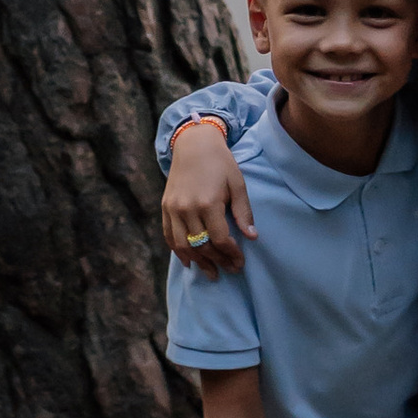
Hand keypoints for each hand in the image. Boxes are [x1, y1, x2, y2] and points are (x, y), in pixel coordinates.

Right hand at [162, 117, 254, 276]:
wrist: (194, 144)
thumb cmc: (220, 163)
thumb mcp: (237, 184)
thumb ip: (243, 212)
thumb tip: (252, 237)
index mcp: (208, 202)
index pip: (219, 239)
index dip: (230, 254)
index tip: (240, 261)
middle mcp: (187, 208)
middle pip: (202, 245)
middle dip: (218, 261)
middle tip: (230, 270)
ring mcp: (174, 209)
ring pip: (183, 245)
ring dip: (198, 262)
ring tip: (211, 272)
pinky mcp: (165, 207)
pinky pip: (169, 236)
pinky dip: (178, 251)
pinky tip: (189, 261)